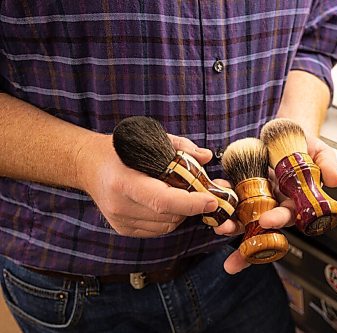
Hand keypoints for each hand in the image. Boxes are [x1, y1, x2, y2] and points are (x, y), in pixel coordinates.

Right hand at [76, 133, 217, 237]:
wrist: (87, 164)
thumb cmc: (120, 149)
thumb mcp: (148, 139)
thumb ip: (180, 147)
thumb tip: (206, 157)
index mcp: (124, 182)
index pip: (163, 201)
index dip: (191, 203)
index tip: (211, 200)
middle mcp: (120, 206)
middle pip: (169, 215)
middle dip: (191, 205)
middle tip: (201, 190)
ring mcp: (120, 221)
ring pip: (167, 226)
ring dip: (181, 212)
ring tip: (180, 193)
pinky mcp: (123, 229)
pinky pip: (158, 230)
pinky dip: (169, 218)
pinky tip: (166, 202)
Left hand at [215, 136, 336, 273]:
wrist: (284, 133)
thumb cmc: (303, 147)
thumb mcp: (320, 152)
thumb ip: (328, 164)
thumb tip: (335, 180)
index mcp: (294, 202)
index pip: (287, 216)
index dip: (278, 220)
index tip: (268, 221)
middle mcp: (274, 205)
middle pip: (261, 229)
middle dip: (247, 241)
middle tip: (233, 237)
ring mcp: (256, 199)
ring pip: (242, 219)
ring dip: (230, 225)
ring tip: (218, 227)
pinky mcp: (241, 188)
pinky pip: (230, 197)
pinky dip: (221, 198)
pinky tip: (215, 195)